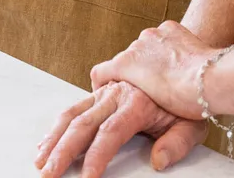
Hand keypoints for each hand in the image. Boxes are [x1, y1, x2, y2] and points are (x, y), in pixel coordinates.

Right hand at [36, 80, 204, 176]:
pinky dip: (60, 125)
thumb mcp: (192, 125)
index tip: (87, 177)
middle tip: (49, 173)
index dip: (97, 156)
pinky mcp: (101, 89)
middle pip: (83, 123)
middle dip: (62, 150)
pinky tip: (48, 140)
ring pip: (73, 112)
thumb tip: (157, 161)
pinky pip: (76, 105)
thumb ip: (175, 144)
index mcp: (138, 101)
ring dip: (54, 137)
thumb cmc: (191, 99)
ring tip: (41, 159)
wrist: (190, 66)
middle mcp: (117, 92)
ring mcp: (107, 89)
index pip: (111, 132)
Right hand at [90, 21, 217, 121]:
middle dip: (132, 74)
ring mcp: (153, 35)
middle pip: (124, 61)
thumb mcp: (163, 119)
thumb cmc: (191, 100)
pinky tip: (177, 62)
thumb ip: (147, 122)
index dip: (101, 84)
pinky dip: (165, 49)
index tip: (106, 92)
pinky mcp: (169, 28)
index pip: (100, 73)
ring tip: (165, 77)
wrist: (216, 77)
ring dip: (148, 60)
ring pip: (143, 49)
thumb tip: (157, 160)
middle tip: (147, 90)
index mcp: (125, 66)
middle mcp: (135, 46)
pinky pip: (160, 38)